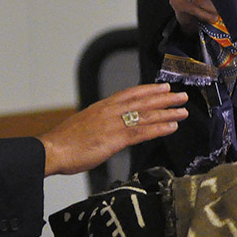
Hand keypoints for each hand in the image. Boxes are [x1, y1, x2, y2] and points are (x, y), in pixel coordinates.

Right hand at [39, 83, 188, 175]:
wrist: (53, 150)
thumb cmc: (64, 142)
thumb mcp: (84, 125)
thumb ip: (99, 123)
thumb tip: (108, 127)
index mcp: (102, 107)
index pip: (131, 93)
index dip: (149, 89)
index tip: (163, 87)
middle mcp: (110, 111)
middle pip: (143, 101)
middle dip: (164, 98)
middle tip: (181, 96)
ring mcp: (114, 124)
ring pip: (146, 115)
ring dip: (167, 112)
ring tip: (183, 111)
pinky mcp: (116, 139)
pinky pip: (143, 132)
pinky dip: (159, 128)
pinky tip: (172, 127)